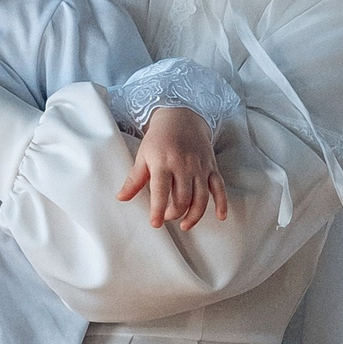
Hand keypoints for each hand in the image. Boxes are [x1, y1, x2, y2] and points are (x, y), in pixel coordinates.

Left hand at [117, 106, 227, 229]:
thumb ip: (134, 180)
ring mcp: (199, 167)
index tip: (155, 223)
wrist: (181, 118)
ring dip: (194, 215)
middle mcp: (183, 166)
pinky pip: (219, 187)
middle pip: (182, 198)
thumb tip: (121, 198)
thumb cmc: (159, 140)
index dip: (158, 210)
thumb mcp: (143, 156)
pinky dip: (222, 203)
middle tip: (166, 217)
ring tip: (185, 225)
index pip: (160, 191)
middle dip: (174, 213)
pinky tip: (220, 217)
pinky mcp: (211, 168)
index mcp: (163, 163)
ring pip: (201, 197)